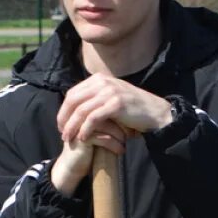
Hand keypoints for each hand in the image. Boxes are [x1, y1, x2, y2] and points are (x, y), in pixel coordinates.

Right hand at [50, 119, 127, 194]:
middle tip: (132, 133)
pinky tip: (121, 151)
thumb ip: (107, 125)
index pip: (106, 107)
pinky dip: (115, 145)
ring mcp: (81, 127)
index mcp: (85, 112)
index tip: (131, 126)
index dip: (120, 117)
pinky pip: (103, 138)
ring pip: (106, 126)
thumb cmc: (87, 150)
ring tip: (126, 142)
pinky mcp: (82, 139)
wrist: (71, 166)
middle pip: (107, 114)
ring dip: (120, 135)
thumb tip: (128, 120)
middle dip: (122, 124)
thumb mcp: (97, 134)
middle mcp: (82, 117)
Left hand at [56, 74, 171, 142]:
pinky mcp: (116, 104)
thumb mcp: (111, 97)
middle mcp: (103, 82)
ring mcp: (110, 92)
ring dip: (72, 126)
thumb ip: (95, 98)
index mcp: (99, 79)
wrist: (156, 112)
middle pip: (73, 100)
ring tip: (69, 138)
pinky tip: (83, 138)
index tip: (61, 124)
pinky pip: (94, 118)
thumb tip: (74, 107)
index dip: (64, 110)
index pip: (73, 93)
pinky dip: (86, 129)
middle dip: (64, 118)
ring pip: (81, 110)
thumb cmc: (132, 109)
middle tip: (62, 133)